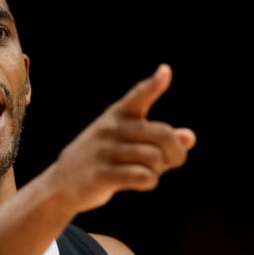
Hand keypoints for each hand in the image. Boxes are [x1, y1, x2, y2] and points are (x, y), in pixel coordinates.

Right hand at [49, 63, 195, 212]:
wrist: (64, 181)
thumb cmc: (106, 158)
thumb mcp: (130, 143)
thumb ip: (160, 139)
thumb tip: (189, 137)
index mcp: (118, 114)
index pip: (138, 96)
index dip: (153, 85)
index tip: (165, 72)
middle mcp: (111, 128)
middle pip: (163, 134)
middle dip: (176, 152)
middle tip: (174, 161)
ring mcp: (104, 150)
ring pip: (155, 158)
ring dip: (159, 170)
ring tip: (150, 172)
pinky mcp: (101, 174)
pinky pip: (142, 176)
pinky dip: (150, 181)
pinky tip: (143, 182)